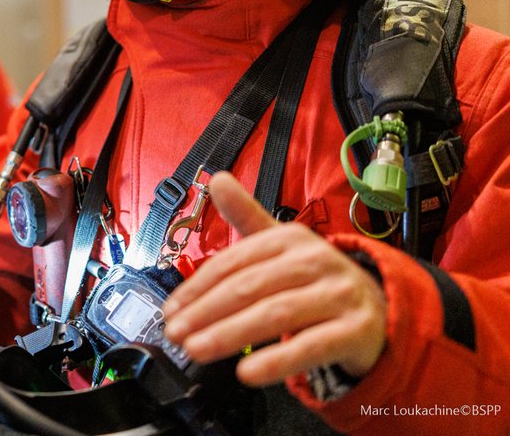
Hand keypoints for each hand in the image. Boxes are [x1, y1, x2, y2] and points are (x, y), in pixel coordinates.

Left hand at [161, 173, 386, 385]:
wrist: (381, 310)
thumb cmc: (317, 279)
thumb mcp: (282, 246)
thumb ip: (246, 215)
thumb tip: (217, 179)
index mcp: (291, 238)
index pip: (233, 262)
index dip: (197, 287)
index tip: (171, 311)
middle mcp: (316, 261)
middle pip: (250, 287)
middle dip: (206, 312)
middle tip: (175, 334)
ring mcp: (339, 295)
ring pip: (276, 315)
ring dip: (230, 334)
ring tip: (197, 350)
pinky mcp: (356, 330)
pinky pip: (311, 347)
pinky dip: (277, 362)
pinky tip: (247, 373)